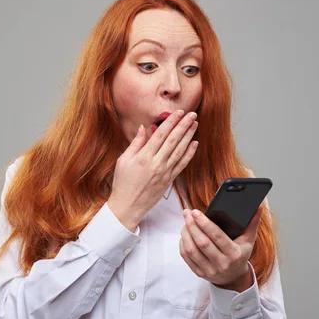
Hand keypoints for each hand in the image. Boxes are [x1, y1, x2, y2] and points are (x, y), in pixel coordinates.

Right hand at [108, 110, 198, 230]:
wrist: (128, 206)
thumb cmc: (123, 183)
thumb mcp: (123, 160)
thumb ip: (135, 143)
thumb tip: (142, 128)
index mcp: (144, 157)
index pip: (161, 134)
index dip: (171, 122)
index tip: (178, 113)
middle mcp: (156, 163)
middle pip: (173, 140)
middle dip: (183, 125)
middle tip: (192, 114)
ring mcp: (165, 172)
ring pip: (180, 150)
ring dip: (189, 136)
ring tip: (195, 124)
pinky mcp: (169, 180)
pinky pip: (182, 164)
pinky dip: (189, 153)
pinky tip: (194, 144)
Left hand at [179, 203, 264, 291]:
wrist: (233, 278)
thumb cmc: (240, 254)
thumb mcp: (249, 240)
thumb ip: (253, 222)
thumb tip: (259, 205)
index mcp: (234, 254)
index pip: (217, 237)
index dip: (205, 223)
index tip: (196, 212)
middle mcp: (221, 264)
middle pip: (202, 242)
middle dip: (192, 225)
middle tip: (187, 212)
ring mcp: (209, 270)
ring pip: (191, 250)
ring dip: (186, 233)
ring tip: (186, 221)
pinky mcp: (199, 273)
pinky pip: (186, 257)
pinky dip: (183, 243)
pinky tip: (185, 234)